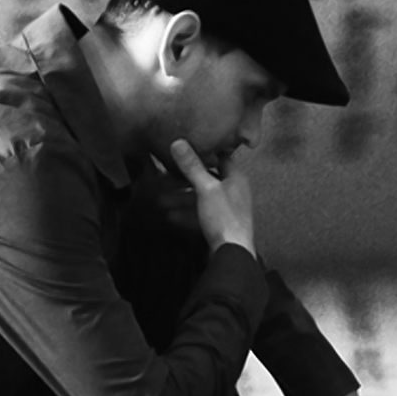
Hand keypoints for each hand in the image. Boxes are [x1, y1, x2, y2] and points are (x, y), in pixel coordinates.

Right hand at [169, 138, 254, 255]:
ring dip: (181, 199)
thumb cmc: (224, 217)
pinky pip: (201, 215)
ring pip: (201, 199)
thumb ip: (192, 166)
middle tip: (163, 179)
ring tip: (160, 200)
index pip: (221, 158)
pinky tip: (170, 216)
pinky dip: (186, 214)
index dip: (204, 152)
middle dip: (184, 181)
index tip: (185, 149)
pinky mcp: (220, 225)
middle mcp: (233, 191)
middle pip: (206, 180)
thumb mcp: (206, 188)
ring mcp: (227, 209)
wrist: (232, 253)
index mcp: (235, 178)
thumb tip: (178, 142)